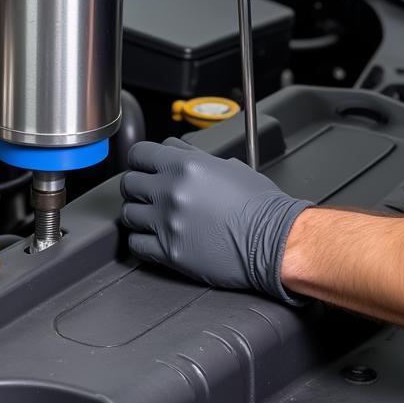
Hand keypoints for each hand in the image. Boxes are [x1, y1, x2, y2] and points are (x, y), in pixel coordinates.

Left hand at [120, 136, 311, 302]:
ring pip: (128, 214)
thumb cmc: (258, 204)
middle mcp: (171, 192)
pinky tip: (152, 237)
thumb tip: (172, 150)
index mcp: (184, 166)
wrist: (275, 240)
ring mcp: (168, 223)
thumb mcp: (227, 165)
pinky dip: (140, 240)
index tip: (142, 167)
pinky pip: (137, 244)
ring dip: (138, 213)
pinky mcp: (171, 252)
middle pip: (128, 183)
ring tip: (151, 216)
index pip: (138, 154)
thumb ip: (192, 155)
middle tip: (147, 193)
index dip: (139, 160)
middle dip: (136, 187)